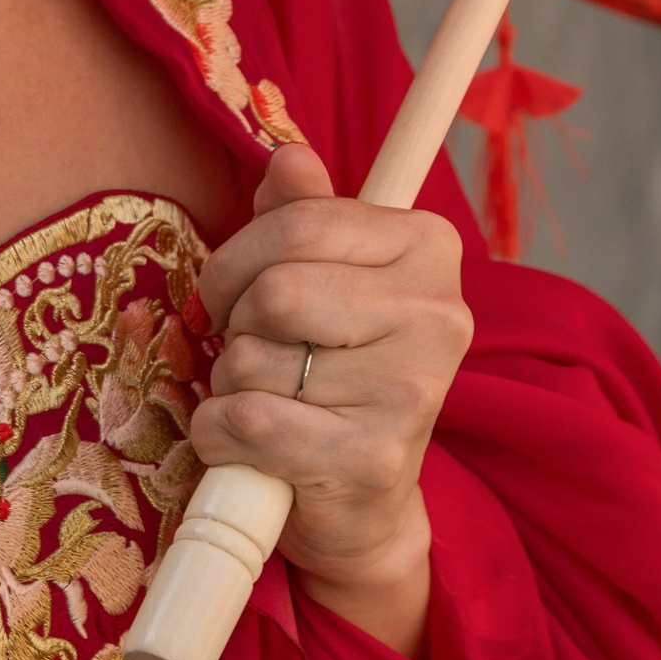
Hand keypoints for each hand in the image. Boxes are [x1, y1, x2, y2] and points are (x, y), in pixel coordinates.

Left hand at [188, 142, 469, 654]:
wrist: (360, 505)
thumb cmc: (332, 374)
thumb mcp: (318, 280)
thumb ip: (300, 217)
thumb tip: (289, 154)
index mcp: (429, 247)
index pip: (301, 220)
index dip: (238, 258)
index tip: (230, 293)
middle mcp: (440, 312)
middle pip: (277, 289)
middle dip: (236, 325)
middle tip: (251, 353)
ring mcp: (415, 388)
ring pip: (257, 357)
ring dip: (230, 384)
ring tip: (264, 401)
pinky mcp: (377, 457)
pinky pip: (252, 421)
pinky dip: (220, 433)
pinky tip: (244, 443)